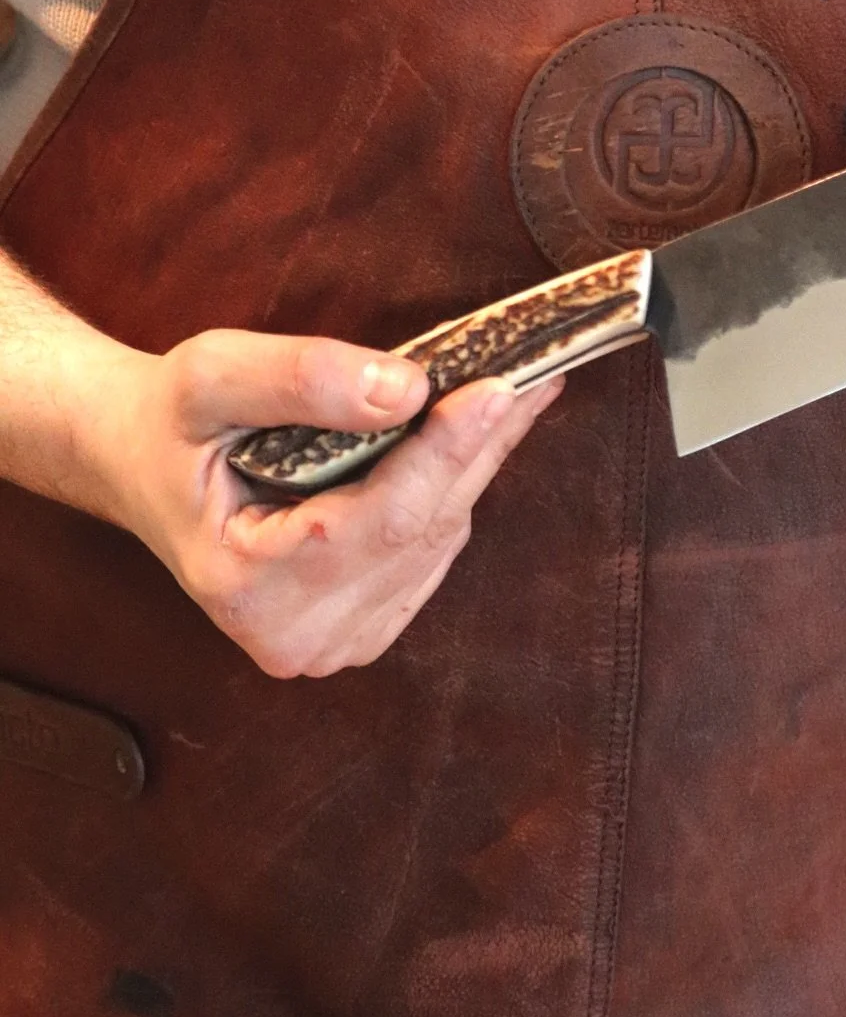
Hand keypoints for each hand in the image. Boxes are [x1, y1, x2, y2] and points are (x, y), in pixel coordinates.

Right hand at [81, 328, 560, 676]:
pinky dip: (451, 490)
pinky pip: (432, 553)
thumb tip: (406, 390)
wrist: (140, 465)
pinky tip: (469, 438)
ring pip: (437, 540)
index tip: (501, 387)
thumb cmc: (168, 422)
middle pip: (422, 530)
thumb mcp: (207, 376)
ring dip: (472, 464)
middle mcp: (295, 636)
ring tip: (506, 394)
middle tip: (534, 372)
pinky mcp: (362, 632)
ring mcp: (333, 644)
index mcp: (247, 587)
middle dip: (477, 446)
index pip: (378, 518)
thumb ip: (299, 379)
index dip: (446, 450)